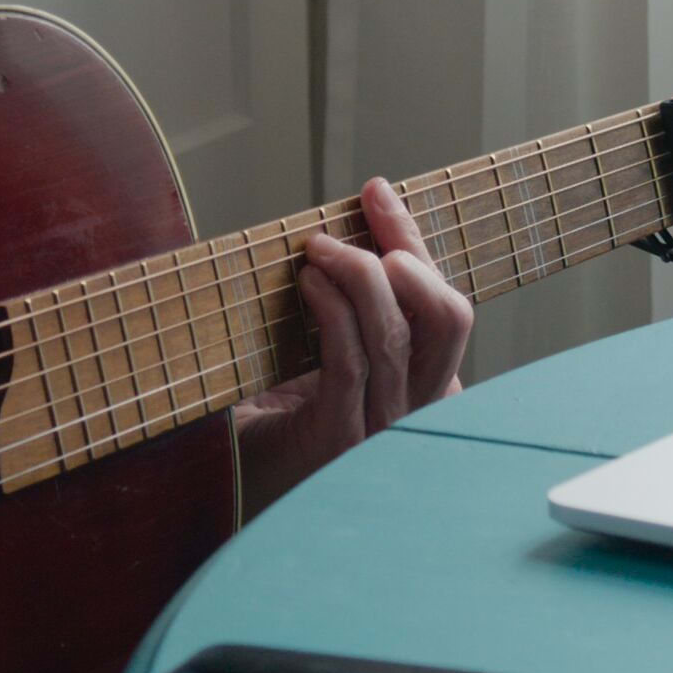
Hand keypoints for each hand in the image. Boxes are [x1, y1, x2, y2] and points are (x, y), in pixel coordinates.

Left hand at [232, 179, 475, 508]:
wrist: (225, 479)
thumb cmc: (274, 414)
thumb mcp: (326, 346)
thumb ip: (351, 303)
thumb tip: (349, 224)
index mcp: (423, 387)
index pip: (445, 307)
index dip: (415, 242)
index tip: (377, 192)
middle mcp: (417, 411)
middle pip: (447, 317)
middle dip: (403, 250)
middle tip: (352, 221)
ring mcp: (382, 430)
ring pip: (396, 333)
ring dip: (355, 274)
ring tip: (316, 251)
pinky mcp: (340, 438)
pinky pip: (351, 360)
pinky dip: (332, 311)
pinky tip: (308, 286)